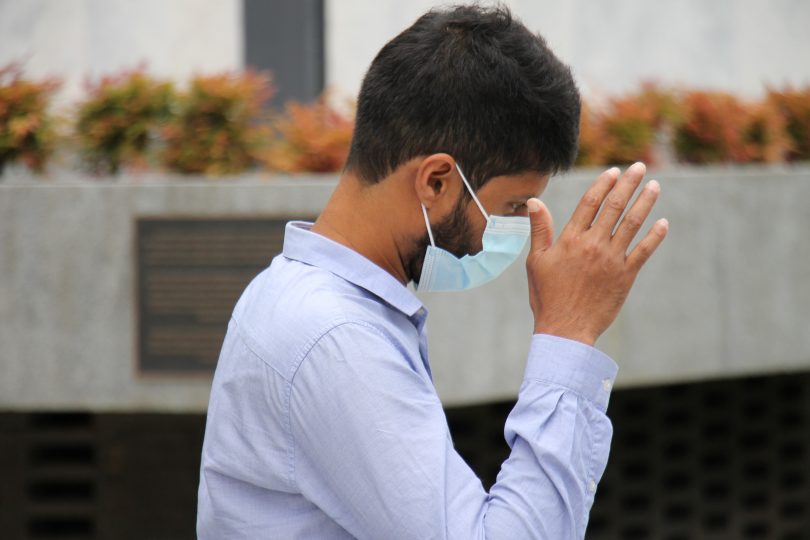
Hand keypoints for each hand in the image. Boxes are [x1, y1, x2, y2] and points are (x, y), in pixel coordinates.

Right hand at [526, 162, 668, 345]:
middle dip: (629, 184)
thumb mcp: (536, 261)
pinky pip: (644, 251)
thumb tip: (534, 201)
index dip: (604, 184)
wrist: (565, 329)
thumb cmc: (547, 296)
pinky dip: (655, 236)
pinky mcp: (625, 276)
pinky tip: (662, 223)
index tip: (614, 171)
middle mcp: (593, 245)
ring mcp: (611, 259)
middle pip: (614, 206)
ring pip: (632, 224)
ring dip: (645, 202)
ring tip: (654, 186)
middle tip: (640, 167)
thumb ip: (539, 229)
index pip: (590, 202)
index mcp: (570, 239)